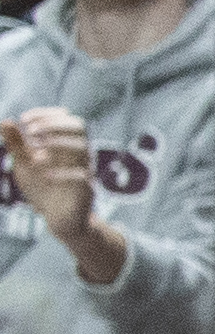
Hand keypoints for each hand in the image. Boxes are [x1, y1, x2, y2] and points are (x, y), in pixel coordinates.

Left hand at [6, 109, 94, 249]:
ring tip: (35, 156)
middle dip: (52, 125)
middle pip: (79, 127)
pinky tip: (44, 176)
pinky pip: (81, 176)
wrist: (57, 219)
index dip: (46, 114)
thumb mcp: (23, 164)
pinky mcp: (86, 190)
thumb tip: (4, 121)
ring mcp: (85, 171)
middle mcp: (79, 154)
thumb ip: (16, 144)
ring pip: (83, 148)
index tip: (23, 120)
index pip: (66, 117)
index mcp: (67, 144)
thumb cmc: (43, 188)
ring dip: (56, 145)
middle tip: (30, 132)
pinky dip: (61, 173)